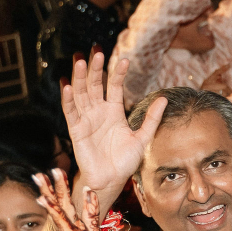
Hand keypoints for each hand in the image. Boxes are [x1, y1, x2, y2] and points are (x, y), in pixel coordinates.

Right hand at [63, 49, 165, 194]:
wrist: (111, 180)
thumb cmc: (125, 161)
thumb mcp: (142, 138)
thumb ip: (152, 119)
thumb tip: (164, 98)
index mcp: (114, 112)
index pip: (115, 87)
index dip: (118, 73)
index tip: (125, 59)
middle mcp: (98, 112)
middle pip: (95, 85)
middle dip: (96, 69)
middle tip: (97, 51)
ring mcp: (86, 120)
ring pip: (81, 94)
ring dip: (81, 78)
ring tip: (82, 61)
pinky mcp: (76, 130)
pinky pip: (71, 112)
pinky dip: (68, 100)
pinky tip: (67, 86)